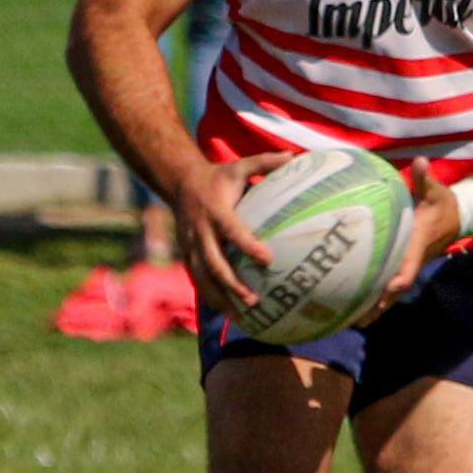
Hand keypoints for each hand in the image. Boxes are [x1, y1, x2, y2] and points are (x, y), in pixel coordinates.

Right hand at [172, 153, 292, 319]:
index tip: (267, 259)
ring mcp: (191, 246)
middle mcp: (200, 232)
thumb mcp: (238, 166)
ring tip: (241, 316)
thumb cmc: (218, 177)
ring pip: (203, 278)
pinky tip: (229, 313)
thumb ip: (264, 163)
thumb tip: (293, 156)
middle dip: (232, 284)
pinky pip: (198, 280)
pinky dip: (212, 298)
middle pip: (214, 264)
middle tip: (253, 300)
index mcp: (215, 211)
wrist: (179, 183)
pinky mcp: (187, 256)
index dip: (248, 245)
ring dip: (221, 298)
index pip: (232, 231)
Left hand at [360, 157, 462, 320]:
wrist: (458, 215)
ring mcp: (409, 265)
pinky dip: (376, 299)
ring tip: (351, 323)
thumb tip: (420, 163)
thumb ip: (425, 178)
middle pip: (395, 290)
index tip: (385, 290)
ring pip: (392, 293)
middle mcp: (413, 260)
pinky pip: (389, 286)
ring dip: (374, 308)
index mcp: (418, 244)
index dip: (397, 280)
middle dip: (378, 305)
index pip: (409, 267)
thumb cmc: (443, 202)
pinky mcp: (405, 265)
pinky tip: (357, 307)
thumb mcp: (435, 189)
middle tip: (356, 319)